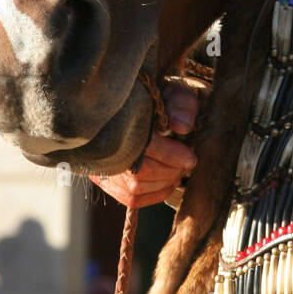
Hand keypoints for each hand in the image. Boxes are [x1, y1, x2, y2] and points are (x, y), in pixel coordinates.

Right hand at [91, 84, 200, 208]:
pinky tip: (166, 184)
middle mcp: (105, 145)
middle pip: (140, 172)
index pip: (145, 146)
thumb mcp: (174, 95)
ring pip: (134, 188)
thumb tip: (181, 127)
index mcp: (122, 119)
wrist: (138, 107)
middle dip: (170, 172)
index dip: (171, 155)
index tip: (191, 158)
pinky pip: (128, 198)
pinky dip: (153, 196)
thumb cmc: (159, 101)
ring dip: (163, 185)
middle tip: (186, 165)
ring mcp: (101, 165)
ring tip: (177, 173)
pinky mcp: (103, 178)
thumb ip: (181, 106)